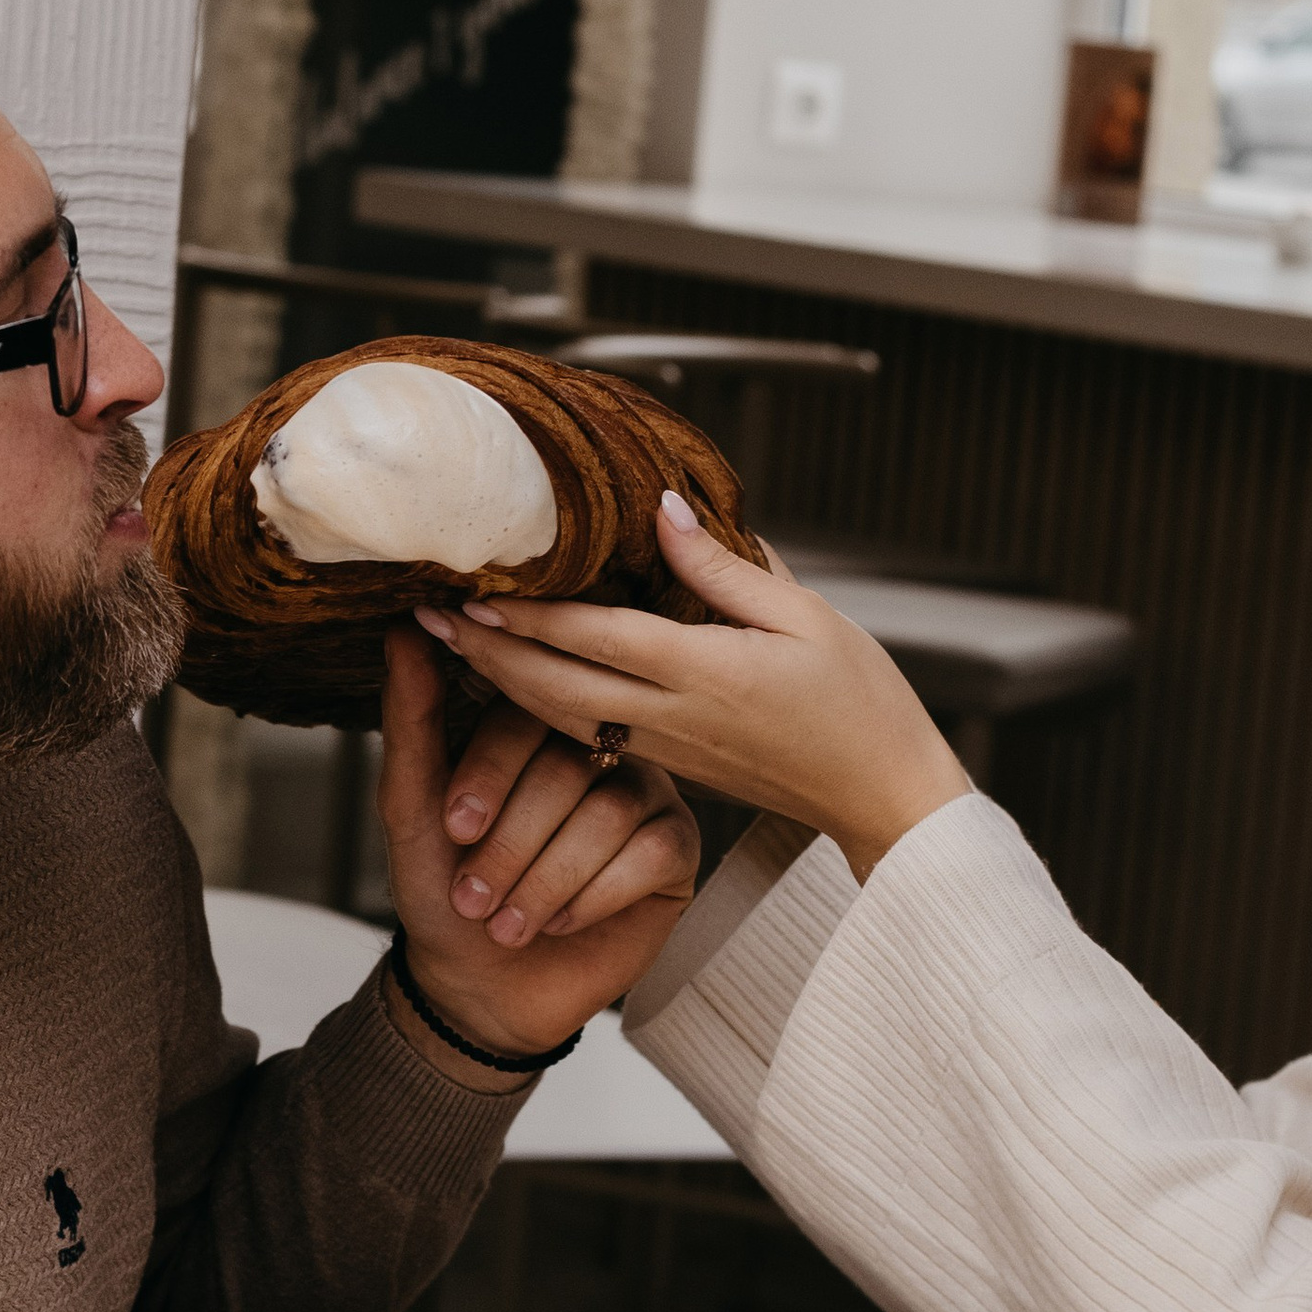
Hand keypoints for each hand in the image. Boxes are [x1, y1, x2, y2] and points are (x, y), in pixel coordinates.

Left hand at [376, 622, 699, 1074]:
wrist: (480, 987)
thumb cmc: (443, 891)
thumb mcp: (412, 807)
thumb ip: (412, 718)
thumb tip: (403, 628)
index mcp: (534, 723)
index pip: (526, 713)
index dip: (489, 773)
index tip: (454, 830)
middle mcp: (597, 746)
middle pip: (569, 767)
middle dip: (512, 844)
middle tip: (473, 898)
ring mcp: (642, 794)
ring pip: (609, 814)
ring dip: (546, 880)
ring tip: (508, 923)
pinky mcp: (676, 849)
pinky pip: (651, 854)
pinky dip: (594, 897)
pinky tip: (559, 923)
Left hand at [415, 496, 971, 880]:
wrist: (884, 799)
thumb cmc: (860, 705)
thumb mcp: (805, 617)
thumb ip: (724, 568)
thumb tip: (663, 512)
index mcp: (704, 673)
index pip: (592, 639)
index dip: (524, 618)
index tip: (469, 591)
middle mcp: (672, 717)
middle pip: (554, 686)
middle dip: (485, 654)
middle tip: (427, 617)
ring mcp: (668, 750)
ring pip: (562, 717)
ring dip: (501, 684)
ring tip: (455, 647)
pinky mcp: (674, 767)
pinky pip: (591, 736)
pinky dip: (543, 708)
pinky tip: (519, 685)